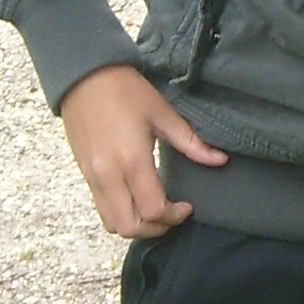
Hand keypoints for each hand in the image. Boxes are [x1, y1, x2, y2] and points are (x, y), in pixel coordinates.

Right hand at [60, 63, 226, 238]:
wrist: (83, 75)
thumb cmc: (124, 91)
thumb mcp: (162, 113)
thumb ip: (191, 142)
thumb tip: (221, 160)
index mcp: (132, 161)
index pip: (153, 210)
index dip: (174, 216)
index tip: (187, 206)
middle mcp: (109, 175)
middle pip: (130, 227)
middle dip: (155, 228)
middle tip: (172, 214)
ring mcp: (93, 177)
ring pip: (112, 223)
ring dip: (136, 225)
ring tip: (154, 210)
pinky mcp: (84, 174)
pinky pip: (101, 208)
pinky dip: (120, 214)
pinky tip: (136, 198)